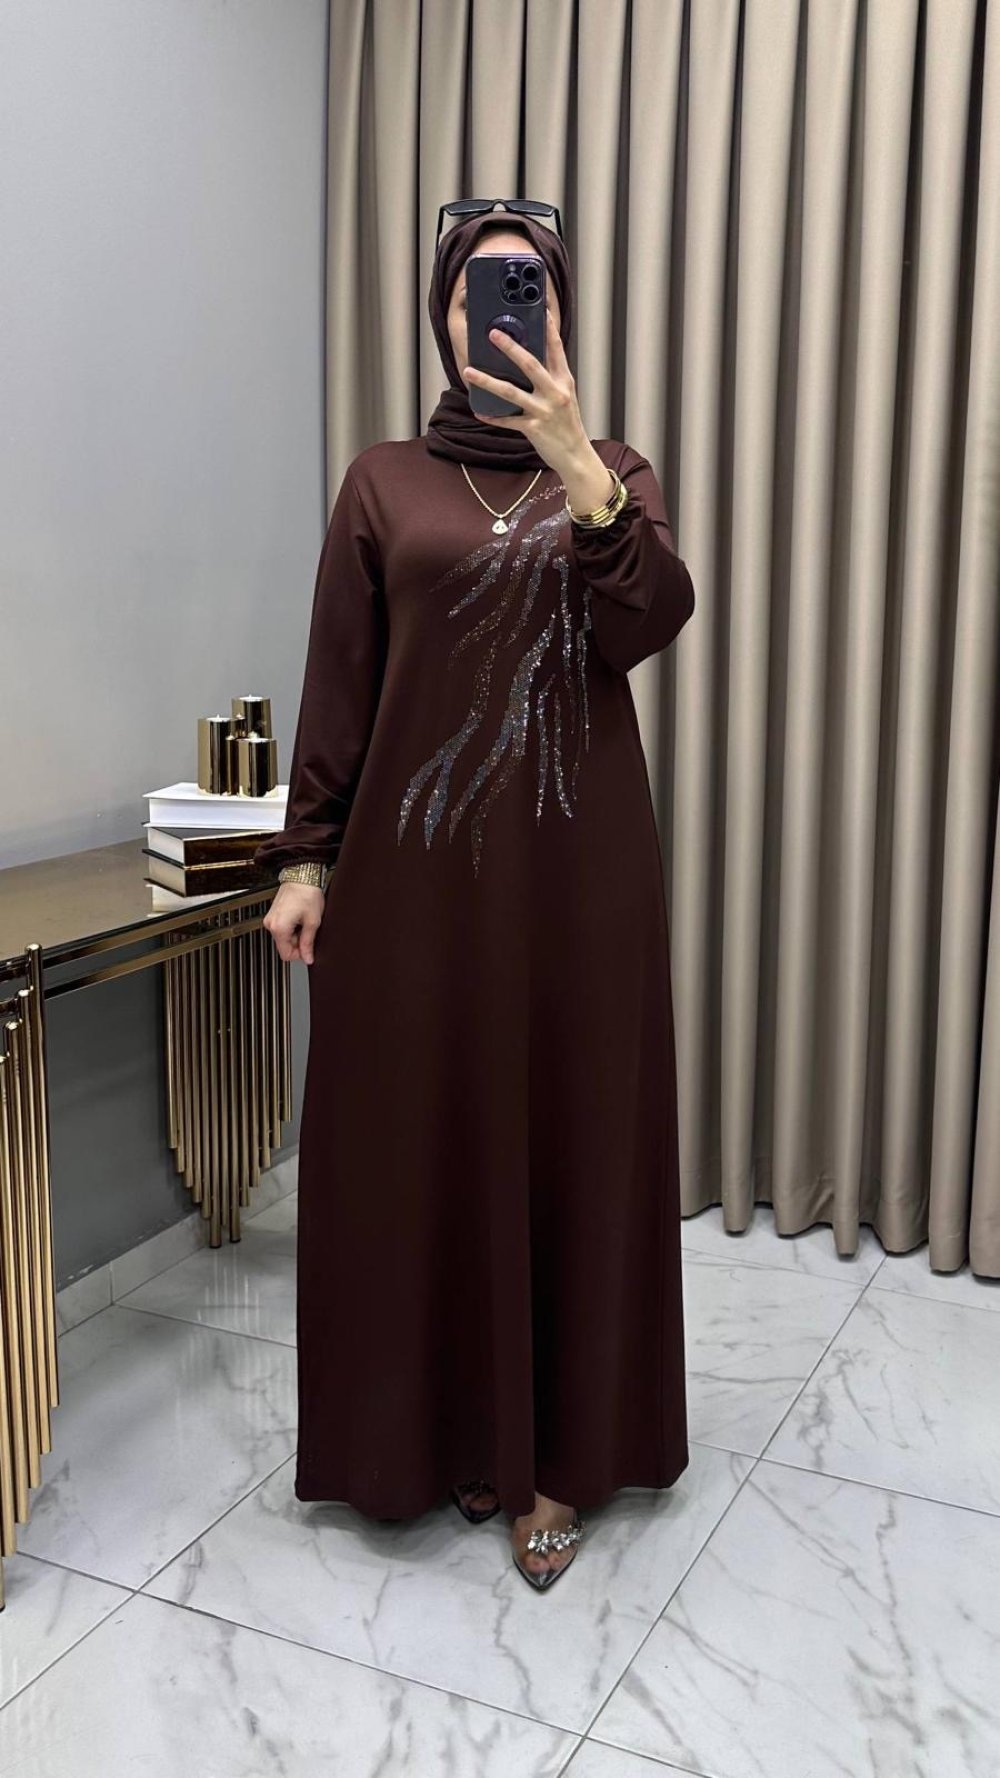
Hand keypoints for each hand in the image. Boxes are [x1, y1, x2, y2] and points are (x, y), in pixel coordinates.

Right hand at [263, 883, 324, 964]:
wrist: (302, 875)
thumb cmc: (307, 893)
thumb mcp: (312, 921)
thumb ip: (308, 943)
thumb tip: (308, 957)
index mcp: (279, 928)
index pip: (286, 955)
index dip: (299, 954)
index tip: (308, 949)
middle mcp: (270, 924)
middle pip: (284, 946)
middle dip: (298, 943)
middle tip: (309, 930)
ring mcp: (270, 918)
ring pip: (283, 938)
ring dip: (295, 934)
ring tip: (304, 921)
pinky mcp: (272, 914)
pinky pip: (281, 928)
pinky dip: (291, 927)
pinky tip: (298, 917)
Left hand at [461, 303, 588, 474]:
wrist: (576, 456)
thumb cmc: (567, 425)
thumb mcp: (565, 397)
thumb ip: (550, 378)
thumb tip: (526, 361)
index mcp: (564, 381)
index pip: (556, 349)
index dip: (548, 328)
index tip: (540, 310)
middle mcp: (555, 393)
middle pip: (530, 364)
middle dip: (510, 348)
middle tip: (493, 333)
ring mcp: (544, 411)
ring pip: (511, 392)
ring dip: (487, 381)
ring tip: (469, 371)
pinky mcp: (534, 428)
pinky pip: (508, 420)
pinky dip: (492, 417)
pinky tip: (479, 412)